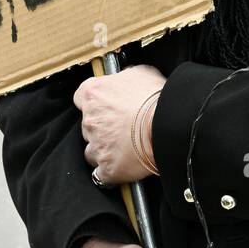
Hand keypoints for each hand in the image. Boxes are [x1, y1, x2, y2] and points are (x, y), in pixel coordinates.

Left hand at [74, 64, 165, 184]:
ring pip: (92, 151)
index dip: (93, 102)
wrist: (167, 126)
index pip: (81, 97)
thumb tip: (124, 79)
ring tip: (124, 149)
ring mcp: (96, 146)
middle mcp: (90, 120)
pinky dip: (110, 172)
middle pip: (88, 125)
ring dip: (104, 150)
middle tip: (122, 127)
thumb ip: (124, 77)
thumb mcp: (141, 73)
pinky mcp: (107, 169)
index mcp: (94, 94)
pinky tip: (123, 166)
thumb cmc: (156, 98)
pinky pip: (102, 174)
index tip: (104, 105)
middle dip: (101, 127)